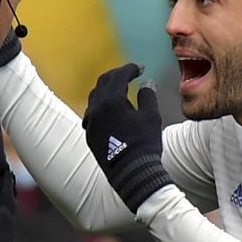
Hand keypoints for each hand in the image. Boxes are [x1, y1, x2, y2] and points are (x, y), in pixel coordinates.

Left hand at [83, 63, 170, 211]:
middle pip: (103, 83)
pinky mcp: (89, 136)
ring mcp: (90, 123)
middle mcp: (96, 109)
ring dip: (107, 90)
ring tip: (120, 89)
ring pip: (94, 98)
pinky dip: (100, 106)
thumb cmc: (144, 143)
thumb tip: (147, 82)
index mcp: (111, 100)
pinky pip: (92, 114)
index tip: (141, 68)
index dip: (131, 69)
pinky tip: (109, 110)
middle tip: (130, 74)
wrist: (131, 174)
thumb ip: (148, 96)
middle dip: (117, 75)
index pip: (119, 76)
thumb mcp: (151, 116)